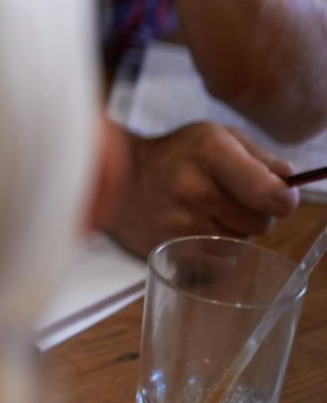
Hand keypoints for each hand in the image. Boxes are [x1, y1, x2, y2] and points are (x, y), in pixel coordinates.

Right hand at [103, 122, 298, 254]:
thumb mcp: (215, 136)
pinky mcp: (170, 249)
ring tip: (208, 214)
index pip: (269, 192)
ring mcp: (179, 223)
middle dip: (254, 214)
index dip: (283, 199)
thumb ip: (259, 157)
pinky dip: (216, 253)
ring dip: (233, 233)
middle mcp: (193, 189)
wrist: (112, 174)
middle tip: (230, 200)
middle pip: (260, 223)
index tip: (279, 198)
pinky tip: (197, 232)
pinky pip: (221, 265)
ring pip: (241, 244)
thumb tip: (289, 182)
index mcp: (209, 152)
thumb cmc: (174, 154)